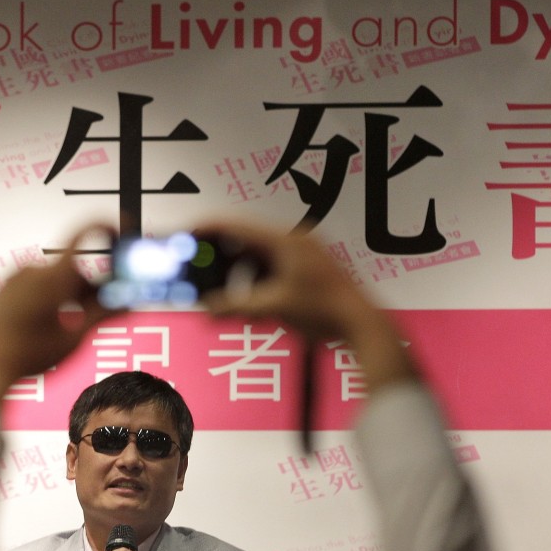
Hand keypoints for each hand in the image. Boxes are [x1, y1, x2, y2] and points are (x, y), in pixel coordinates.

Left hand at [0, 224, 117, 405]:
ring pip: (56, 277)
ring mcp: (16, 278)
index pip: (83, 234)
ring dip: (70, 293)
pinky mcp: (5, 288)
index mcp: (53, 277)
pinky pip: (37, 283)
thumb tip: (128, 303)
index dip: (106, 229)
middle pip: (73, 267)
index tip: (119, 234)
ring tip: (71, 324)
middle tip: (102, 310)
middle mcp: (33, 270)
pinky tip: (50, 322)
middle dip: (91, 286)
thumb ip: (103, 315)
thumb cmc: (27, 355)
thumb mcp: (72, 337)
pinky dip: (51, 295)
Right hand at [195, 219, 416, 392]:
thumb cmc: (328, 310)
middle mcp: (294, 241)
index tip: (188, 234)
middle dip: (221, 260)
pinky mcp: (308, 270)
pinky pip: (271, 269)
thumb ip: (237, 306)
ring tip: (226, 296)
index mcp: (285, 240)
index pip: (236, 226)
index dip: (208, 229)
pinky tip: (250, 304)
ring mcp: (303, 254)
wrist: (361, 325)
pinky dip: (255, 283)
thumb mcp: (274, 306)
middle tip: (201, 273)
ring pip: (257, 258)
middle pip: (245, 242)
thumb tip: (209, 308)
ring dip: (238, 276)